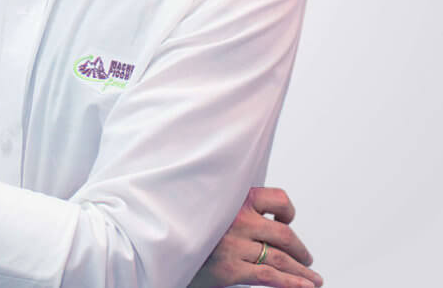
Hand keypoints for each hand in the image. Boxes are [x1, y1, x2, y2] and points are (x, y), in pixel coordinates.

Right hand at [187, 187, 322, 287]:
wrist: (164, 247)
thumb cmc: (191, 226)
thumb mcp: (212, 206)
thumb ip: (235, 206)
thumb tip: (266, 217)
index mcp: (234, 198)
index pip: (277, 198)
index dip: (288, 212)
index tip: (286, 222)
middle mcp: (237, 219)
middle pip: (284, 234)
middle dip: (300, 250)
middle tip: (306, 258)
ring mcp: (234, 244)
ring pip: (280, 258)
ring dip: (302, 271)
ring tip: (313, 279)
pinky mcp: (230, 269)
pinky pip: (269, 276)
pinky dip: (293, 283)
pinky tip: (306, 286)